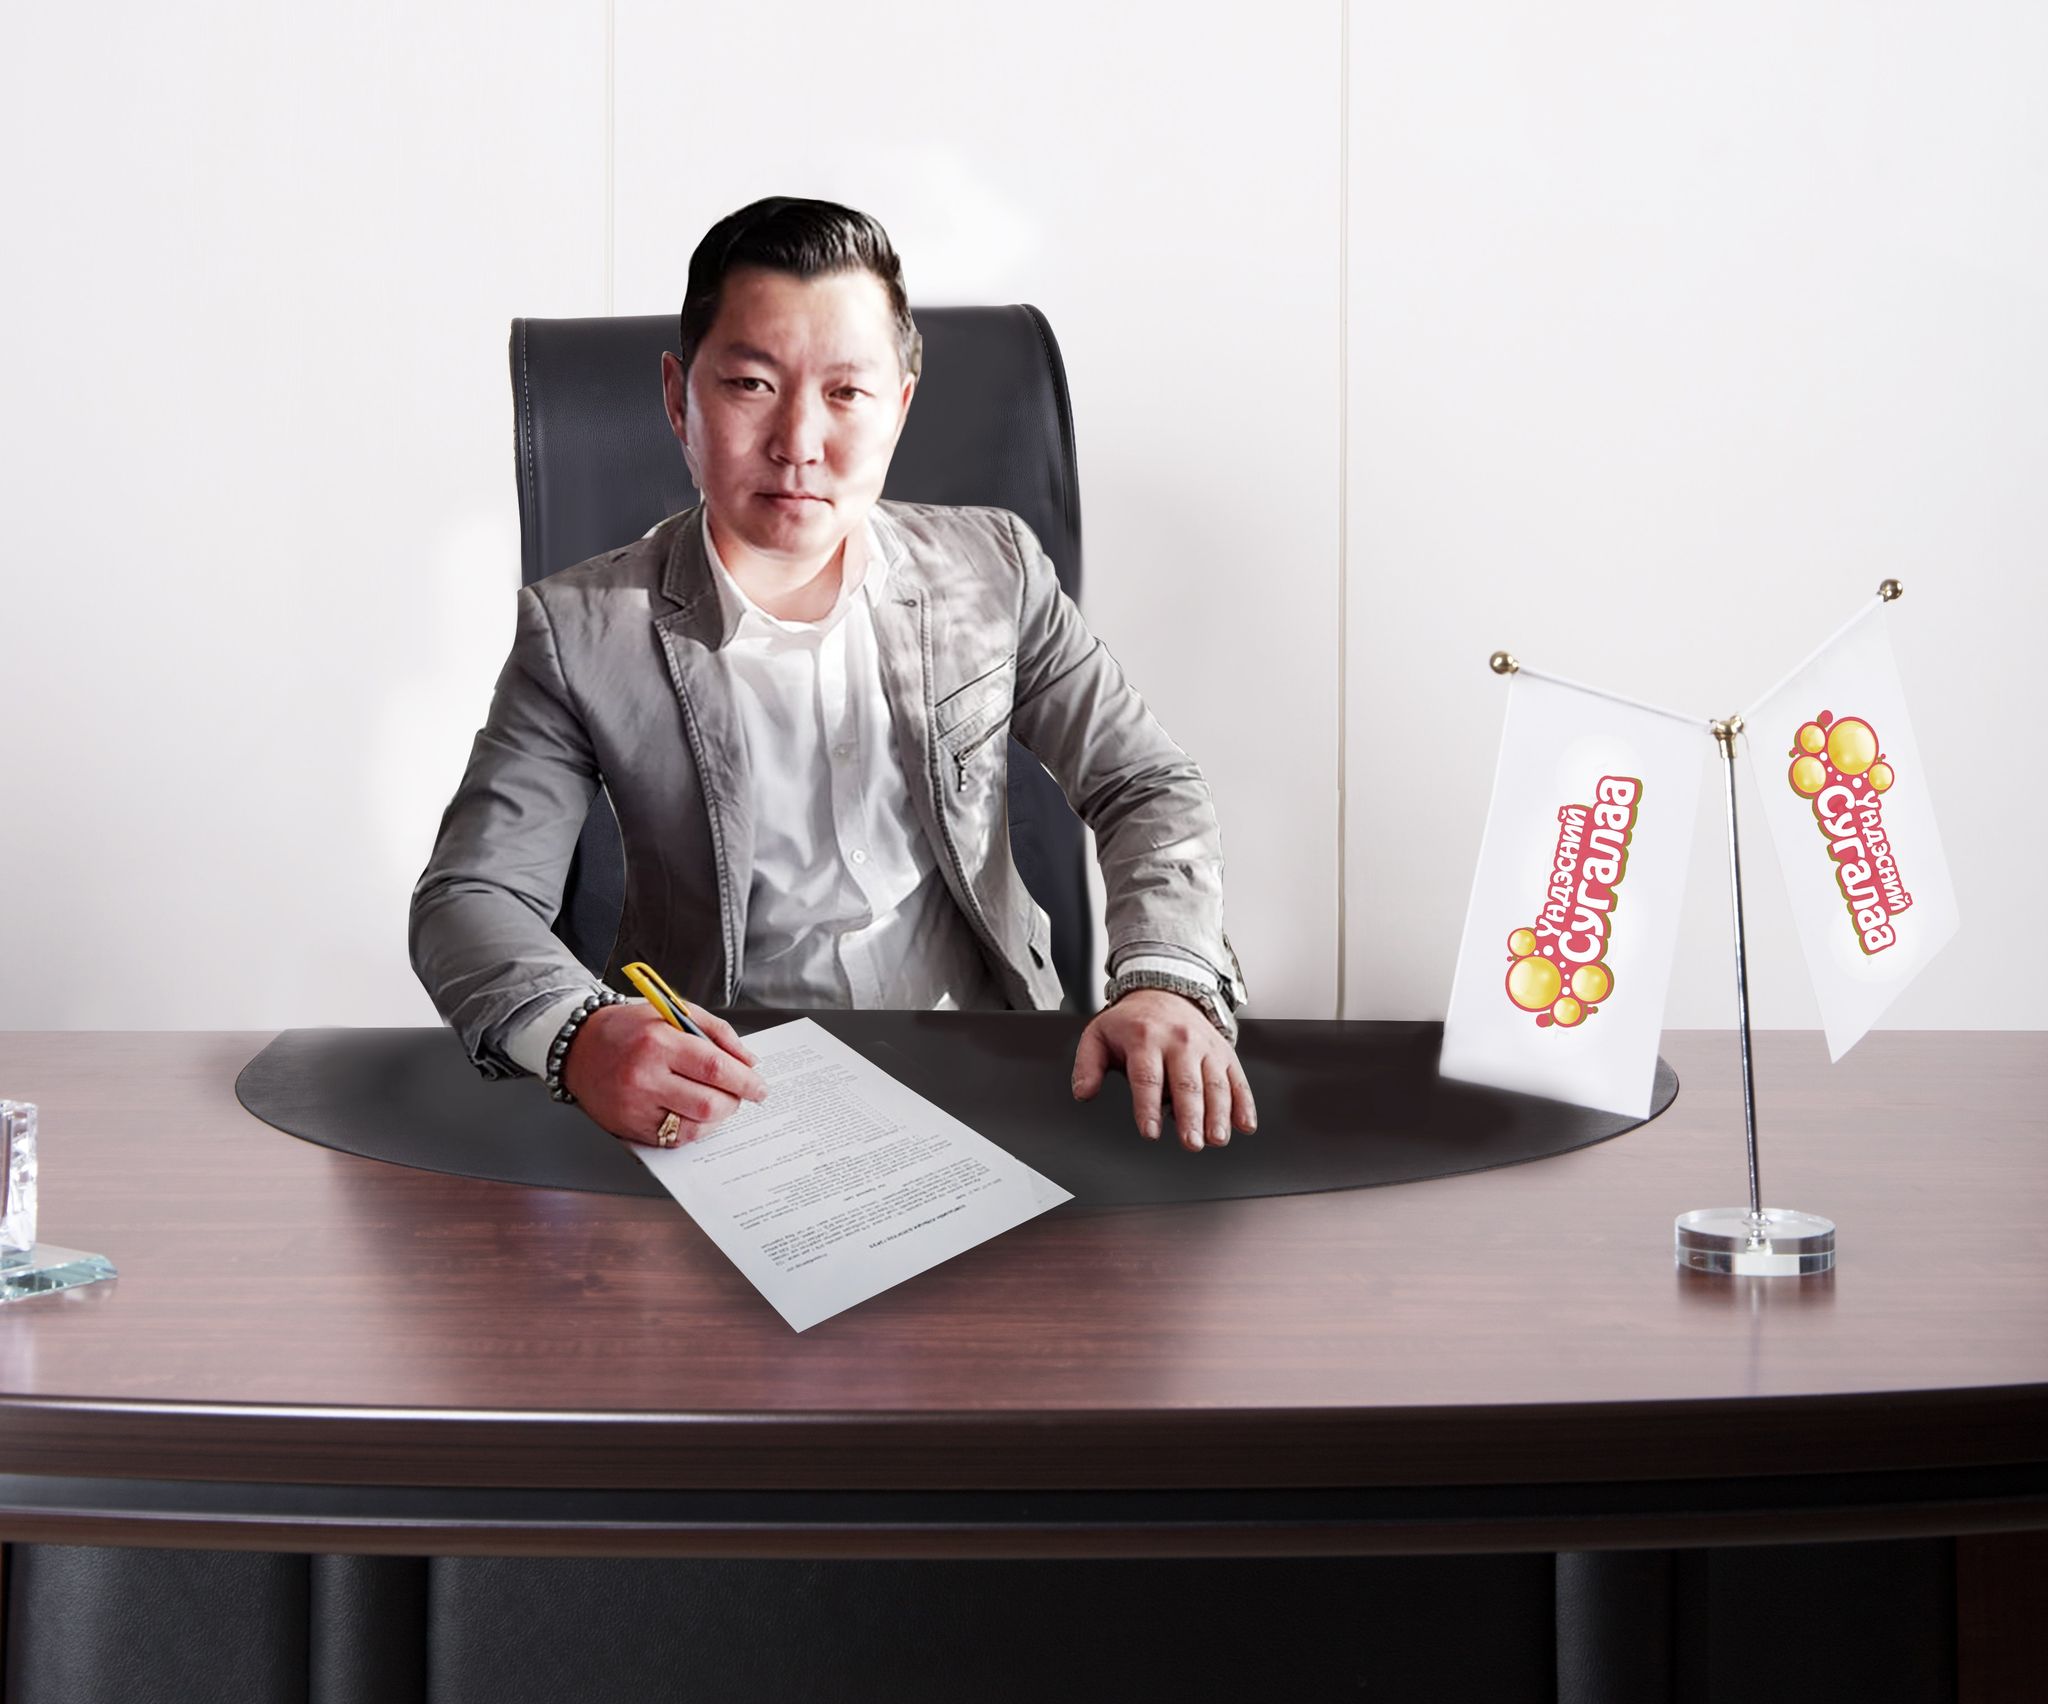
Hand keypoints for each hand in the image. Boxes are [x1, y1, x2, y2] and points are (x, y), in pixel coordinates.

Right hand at [561, 1002, 767, 1146]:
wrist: (579, 1048)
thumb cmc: (629, 1029)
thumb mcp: (675, 1012)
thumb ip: (717, 1033)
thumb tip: (749, 1061)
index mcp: (659, 1042)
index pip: (716, 1068)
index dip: (746, 1081)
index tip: (760, 1087)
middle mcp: (645, 1076)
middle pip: (710, 1103)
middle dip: (735, 1101)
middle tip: (739, 1094)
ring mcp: (636, 1106)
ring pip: (696, 1126)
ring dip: (717, 1118)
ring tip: (716, 1101)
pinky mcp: (630, 1127)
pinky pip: (675, 1139)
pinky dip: (695, 1129)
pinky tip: (694, 1114)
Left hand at [1069, 989, 1254, 1151]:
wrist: (1166, 992)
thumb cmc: (1132, 1023)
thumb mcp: (1098, 1036)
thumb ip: (1087, 1065)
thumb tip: (1083, 1092)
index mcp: (1145, 1038)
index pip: (1147, 1077)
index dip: (1148, 1107)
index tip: (1150, 1132)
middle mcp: (1179, 1042)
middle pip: (1186, 1083)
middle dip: (1190, 1116)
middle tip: (1191, 1143)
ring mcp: (1206, 1048)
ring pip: (1215, 1083)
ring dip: (1219, 1114)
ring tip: (1216, 1138)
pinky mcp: (1225, 1054)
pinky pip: (1238, 1080)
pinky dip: (1244, 1103)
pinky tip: (1245, 1124)